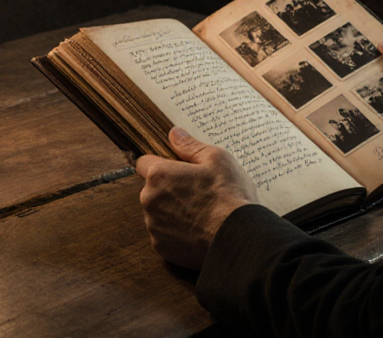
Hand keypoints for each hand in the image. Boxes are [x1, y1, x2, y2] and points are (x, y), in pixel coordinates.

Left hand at [136, 127, 257, 270]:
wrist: (237, 237)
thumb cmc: (228, 195)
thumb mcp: (216, 159)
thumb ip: (190, 145)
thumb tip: (174, 133)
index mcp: (159, 175)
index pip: (144, 162)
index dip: (161, 163)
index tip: (177, 169)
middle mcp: (149, 200)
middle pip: (152, 189)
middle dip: (169, 189)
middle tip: (197, 191)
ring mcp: (154, 226)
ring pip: (158, 213)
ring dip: (172, 211)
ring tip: (201, 213)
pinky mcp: (161, 248)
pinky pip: (164, 235)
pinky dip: (177, 233)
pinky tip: (198, 230)